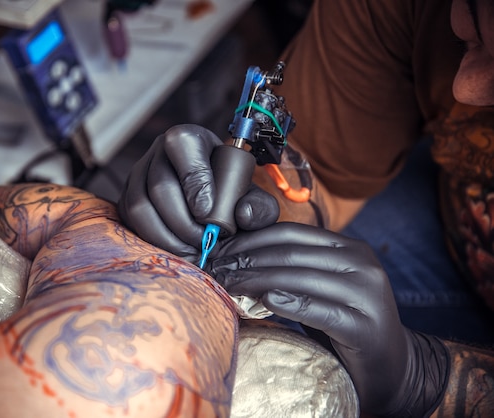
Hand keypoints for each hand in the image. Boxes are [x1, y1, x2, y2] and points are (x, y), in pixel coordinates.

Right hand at [118, 124, 278, 260]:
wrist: (209, 200)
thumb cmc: (228, 193)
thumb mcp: (251, 196)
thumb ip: (259, 206)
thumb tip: (242, 215)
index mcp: (189, 139)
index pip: (182, 146)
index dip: (194, 181)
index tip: (208, 214)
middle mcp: (158, 152)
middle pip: (160, 185)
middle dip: (183, 222)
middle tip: (203, 243)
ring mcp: (138, 175)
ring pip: (141, 205)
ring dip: (167, 235)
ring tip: (191, 251)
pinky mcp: (127, 198)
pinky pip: (132, 221)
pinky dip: (154, 240)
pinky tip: (176, 250)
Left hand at [208, 223, 448, 416]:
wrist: (391, 367)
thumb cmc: (343, 323)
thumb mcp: (318, 286)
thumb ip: (291, 266)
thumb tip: (237, 254)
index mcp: (349, 248)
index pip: (291, 234)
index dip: (250, 240)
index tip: (219, 252)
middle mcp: (362, 263)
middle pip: (291, 254)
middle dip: (247, 260)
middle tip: (216, 271)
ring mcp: (367, 294)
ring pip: (300, 278)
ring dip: (257, 280)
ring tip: (227, 286)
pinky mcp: (365, 326)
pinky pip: (319, 310)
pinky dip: (289, 303)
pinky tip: (265, 301)